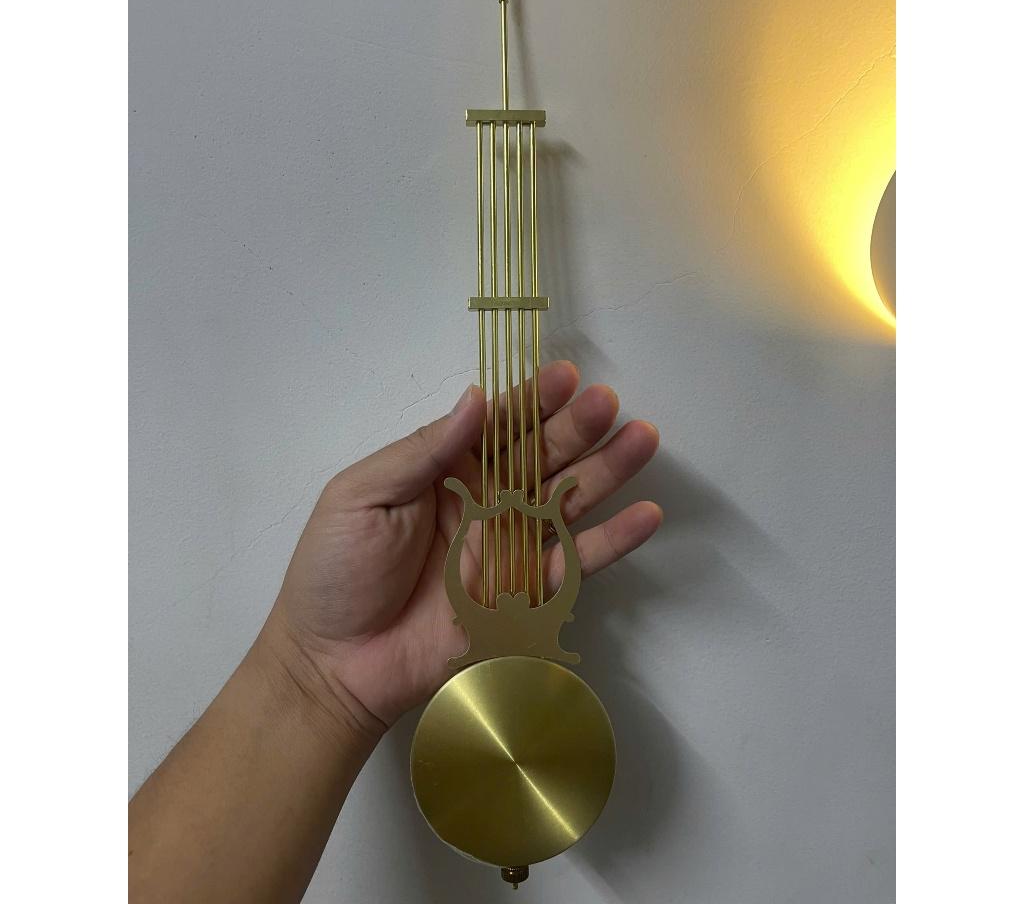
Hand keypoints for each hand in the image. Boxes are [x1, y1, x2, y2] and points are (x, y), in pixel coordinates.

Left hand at [267, 361, 661, 733]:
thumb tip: (475, 399)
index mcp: (447, 471)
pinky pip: (576, 564)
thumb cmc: (336, 570)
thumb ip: (422, 451)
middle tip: (608, 402)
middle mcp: (488, 502)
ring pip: (569, 501)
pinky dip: (613, 541)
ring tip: (643, 439)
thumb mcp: (363, 495)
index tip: (563, 376)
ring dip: (608, 470)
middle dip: (577, 427)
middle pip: (543, 456)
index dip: (531, 400)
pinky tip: (646, 514)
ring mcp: (511, 549)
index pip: (499, 425)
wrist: (334, 662)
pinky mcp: (526, 597)